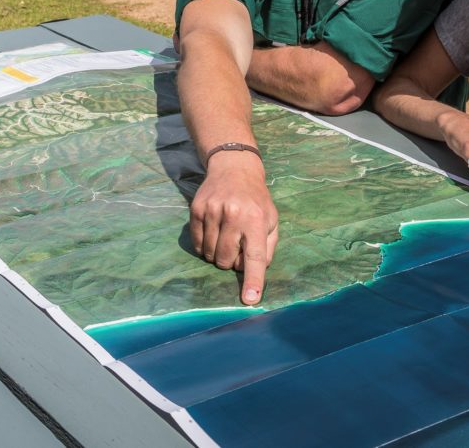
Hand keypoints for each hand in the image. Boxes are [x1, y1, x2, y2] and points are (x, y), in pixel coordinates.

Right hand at [188, 153, 277, 305]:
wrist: (234, 168)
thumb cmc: (256, 199)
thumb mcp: (272, 220)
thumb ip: (268, 248)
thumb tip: (256, 272)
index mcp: (255, 220)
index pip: (255, 256)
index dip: (253, 280)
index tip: (250, 299)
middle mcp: (233, 215)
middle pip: (226, 260)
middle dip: (231, 261)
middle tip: (237, 245)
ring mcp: (212, 211)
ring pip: (209, 254)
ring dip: (217, 254)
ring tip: (225, 236)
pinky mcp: (196, 210)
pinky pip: (197, 244)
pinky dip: (204, 246)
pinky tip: (213, 233)